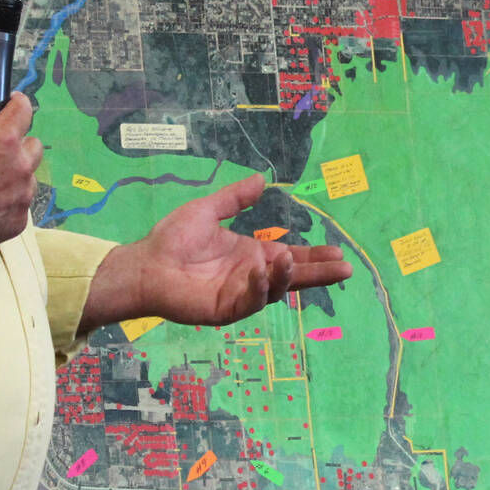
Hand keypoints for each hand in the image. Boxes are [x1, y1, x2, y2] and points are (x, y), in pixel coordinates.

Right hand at [0, 71, 42, 257]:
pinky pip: (21, 205)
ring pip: (29, 177)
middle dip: (18, 144)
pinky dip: (8, 201)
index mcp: (5, 140)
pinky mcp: (18, 221)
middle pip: (33, 146)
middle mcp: (21, 167)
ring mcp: (22, 197)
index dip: (17, 104)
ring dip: (15, 174)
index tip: (12, 104)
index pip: (24, 110)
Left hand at [84, 173, 352, 329]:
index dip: (315, 256)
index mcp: (252, 255)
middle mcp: (252, 277)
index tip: (338, 252)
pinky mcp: (226, 310)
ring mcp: (241, 295)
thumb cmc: (173, 239)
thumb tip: (262, 179)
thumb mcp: (208, 210)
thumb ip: (236, 198)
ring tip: (291, 259)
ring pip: (275, 290)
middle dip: (319, 274)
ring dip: (287, 277)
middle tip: (345, 269)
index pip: (292, 257)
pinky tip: (263, 269)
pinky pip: (250, 301)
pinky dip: (260, 286)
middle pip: (293, 278)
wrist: (145, 264)